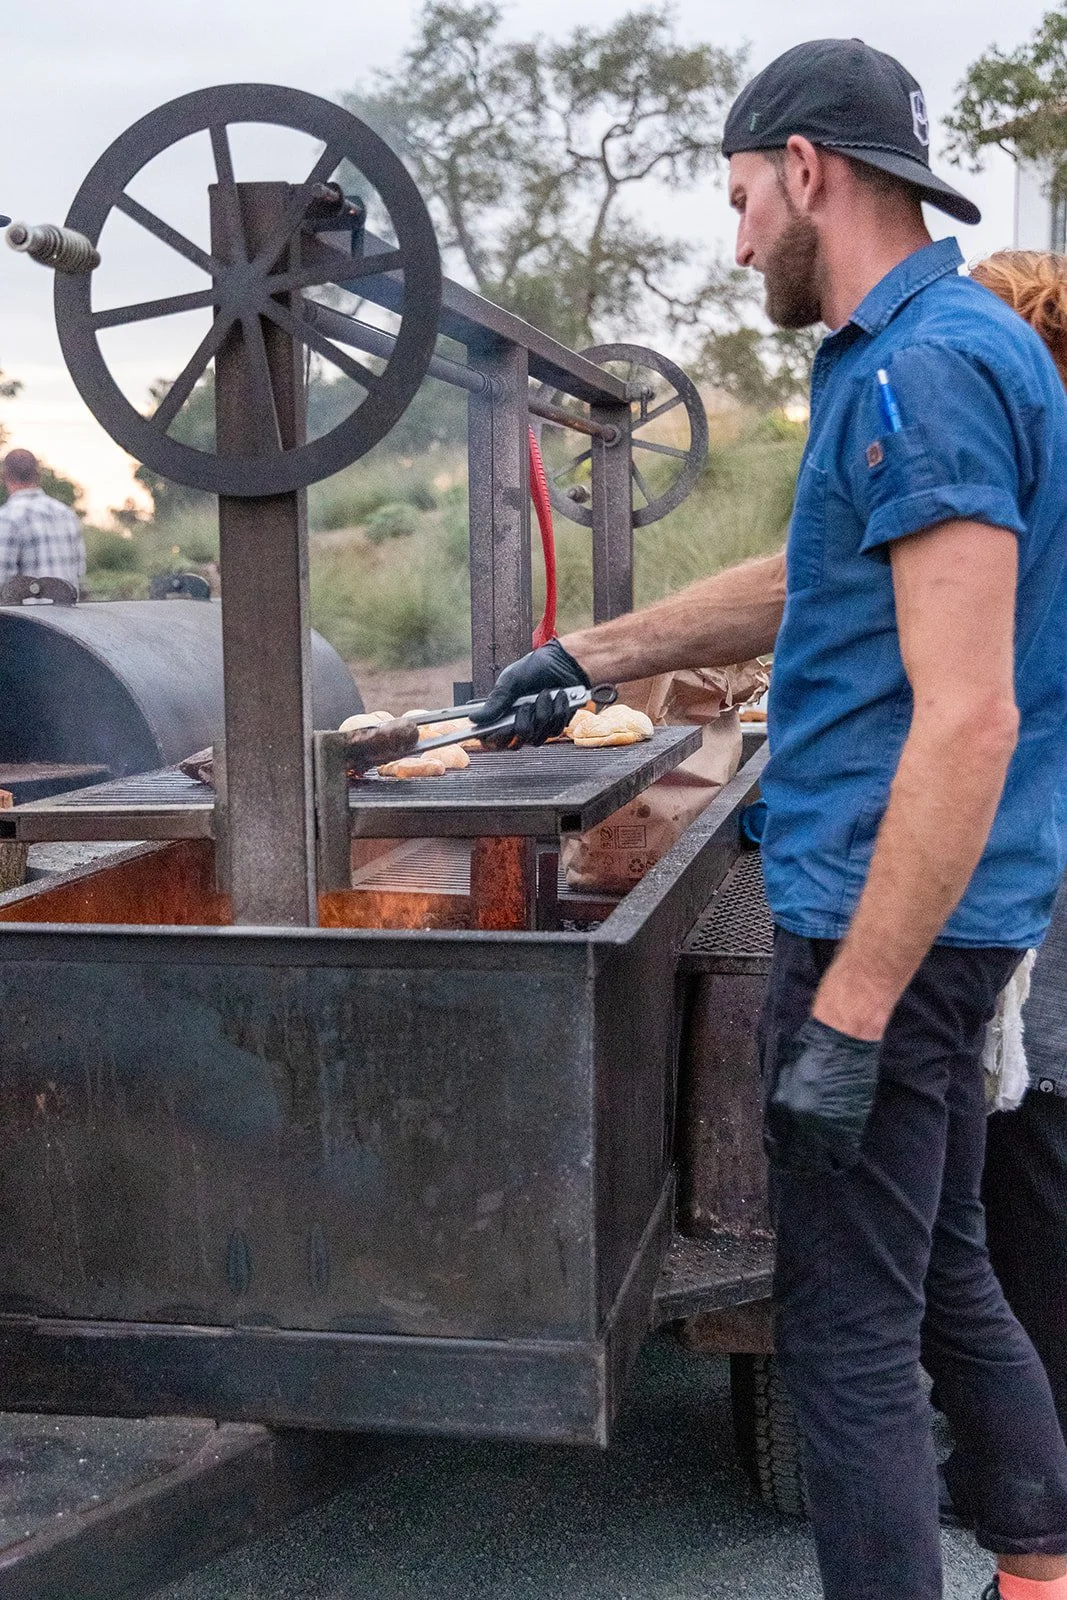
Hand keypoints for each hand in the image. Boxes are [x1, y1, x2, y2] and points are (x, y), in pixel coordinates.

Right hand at [471, 639, 589, 746]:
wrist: (564, 661)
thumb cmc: (535, 668)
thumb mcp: (511, 681)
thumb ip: (495, 702)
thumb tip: (473, 718)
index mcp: (502, 714)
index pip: (492, 740)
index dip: (494, 739)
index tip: (501, 727)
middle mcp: (519, 724)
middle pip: (515, 744)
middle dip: (522, 724)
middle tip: (526, 705)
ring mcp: (537, 727)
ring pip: (537, 738)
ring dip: (543, 713)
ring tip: (546, 693)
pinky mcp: (555, 725)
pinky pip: (555, 730)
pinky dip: (558, 711)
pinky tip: (559, 696)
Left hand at [765, 1017, 880, 1175]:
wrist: (842, 1039)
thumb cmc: (813, 1047)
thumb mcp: (785, 1073)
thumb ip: (782, 1099)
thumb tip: (780, 1123)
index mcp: (780, 1106)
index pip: (777, 1145)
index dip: (784, 1156)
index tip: (790, 1160)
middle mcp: (799, 1120)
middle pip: (799, 1158)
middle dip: (804, 1163)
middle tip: (812, 1163)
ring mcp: (824, 1126)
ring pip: (822, 1162)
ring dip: (825, 1162)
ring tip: (829, 1159)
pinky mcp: (848, 1126)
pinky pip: (845, 1154)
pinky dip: (844, 1157)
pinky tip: (845, 1153)